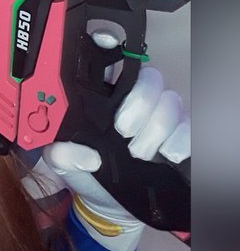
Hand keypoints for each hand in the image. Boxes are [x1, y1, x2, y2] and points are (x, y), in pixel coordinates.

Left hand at [42, 30, 189, 250]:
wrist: (109, 205)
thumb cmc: (87, 173)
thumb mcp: (63, 163)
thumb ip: (60, 153)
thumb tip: (72, 152)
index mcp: (104, 98)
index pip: (113, 62)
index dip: (111, 48)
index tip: (106, 45)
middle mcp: (135, 102)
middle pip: (148, 80)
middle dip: (138, 102)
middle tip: (122, 129)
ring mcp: (160, 119)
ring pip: (170, 101)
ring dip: (155, 128)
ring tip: (138, 152)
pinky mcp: (181, 139)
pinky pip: (190, 128)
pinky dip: (181, 139)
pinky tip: (167, 154)